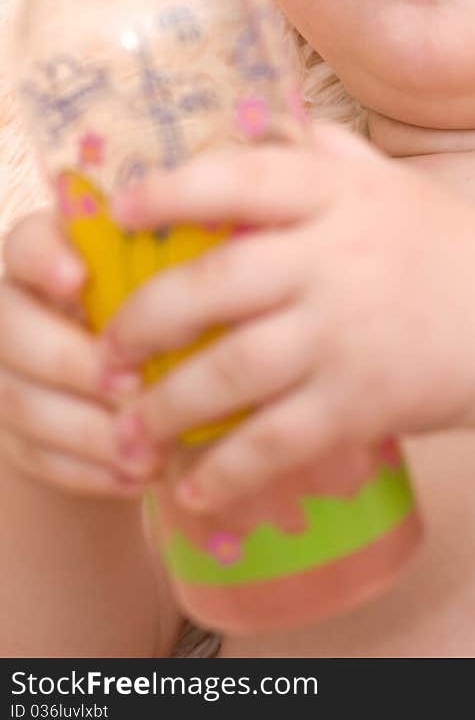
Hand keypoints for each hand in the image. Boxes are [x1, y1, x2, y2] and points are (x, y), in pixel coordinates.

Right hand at [0, 209, 157, 498]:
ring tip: (149, 450)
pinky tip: (135, 475)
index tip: (78, 280)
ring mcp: (3, 370)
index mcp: (54, 254)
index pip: (27, 243)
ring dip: (87, 430)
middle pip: (11, 327)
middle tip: (132, 389)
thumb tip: (209, 276)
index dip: (44, 260)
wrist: (144, 381)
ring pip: (18, 399)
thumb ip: (177, 272)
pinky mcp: (9, 430)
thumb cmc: (175, 313)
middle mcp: (14, 306)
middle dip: (72, 363)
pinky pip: (33, 453)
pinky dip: (87, 469)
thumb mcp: (177, 284)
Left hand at [101, 121, 474, 510]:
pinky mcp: (363, 401)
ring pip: (230, 370)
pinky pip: (275, 440)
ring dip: (167, 404)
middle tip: (108, 347)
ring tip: (133, 422)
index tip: (122, 212)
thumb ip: (323, 151)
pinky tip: (194, 488)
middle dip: (143, 320)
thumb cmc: (446, 245)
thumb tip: (257, 127)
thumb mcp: (389, 182)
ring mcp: (348, 333)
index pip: (240, 178)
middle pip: (214, 284)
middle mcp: (338, 257)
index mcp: (339, 195)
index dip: (170, 191)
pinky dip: (225, 470)